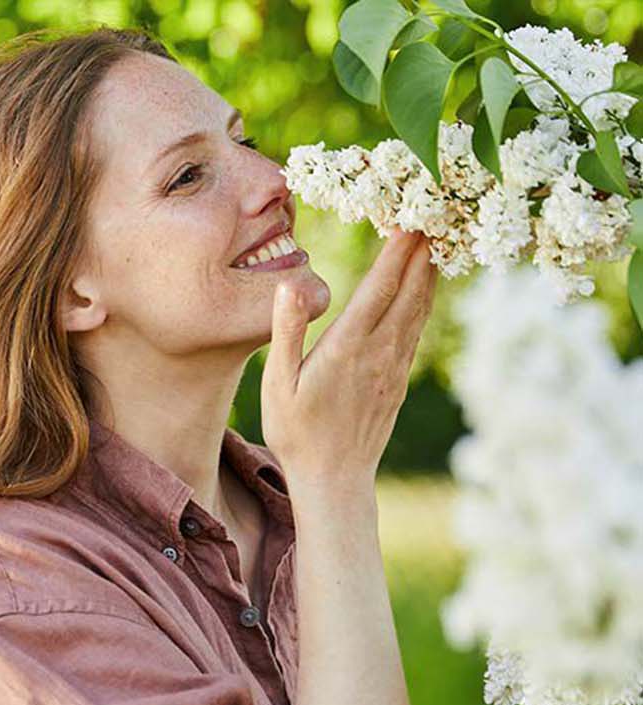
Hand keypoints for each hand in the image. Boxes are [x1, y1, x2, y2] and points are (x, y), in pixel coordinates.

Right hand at [260, 227, 437, 498]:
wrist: (334, 480)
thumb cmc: (296, 432)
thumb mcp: (277, 383)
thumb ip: (287, 331)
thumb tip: (290, 285)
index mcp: (347, 349)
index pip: (380, 289)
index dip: (398, 252)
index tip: (411, 219)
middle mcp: (378, 354)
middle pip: (409, 292)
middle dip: (422, 251)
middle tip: (434, 213)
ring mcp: (393, 367)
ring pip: (419, 309)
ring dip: (428, 272)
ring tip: (437, 240)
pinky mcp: (398, 379)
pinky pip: (416, 329)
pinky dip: (424, 300)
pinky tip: (425, 288)